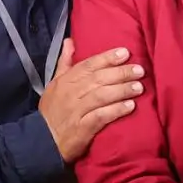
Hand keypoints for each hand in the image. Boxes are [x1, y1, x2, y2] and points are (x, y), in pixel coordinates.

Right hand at [38, 41, 142, 162]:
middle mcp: (70, 93)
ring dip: (122, 90)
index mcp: (65, 81)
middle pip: (98, 79)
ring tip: (139, 87)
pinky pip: (101, 116)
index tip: (125, 53)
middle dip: (121, 73)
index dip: (107, 58)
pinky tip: (130, 106)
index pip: (88, 65)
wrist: (42, 141)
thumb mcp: (54, 84)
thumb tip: (70, 41)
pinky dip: (116, 110)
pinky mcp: (82, 128)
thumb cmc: (52, 111)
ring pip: (101, 95)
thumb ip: (64, 63)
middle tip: (140, 70)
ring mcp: (76, 110)